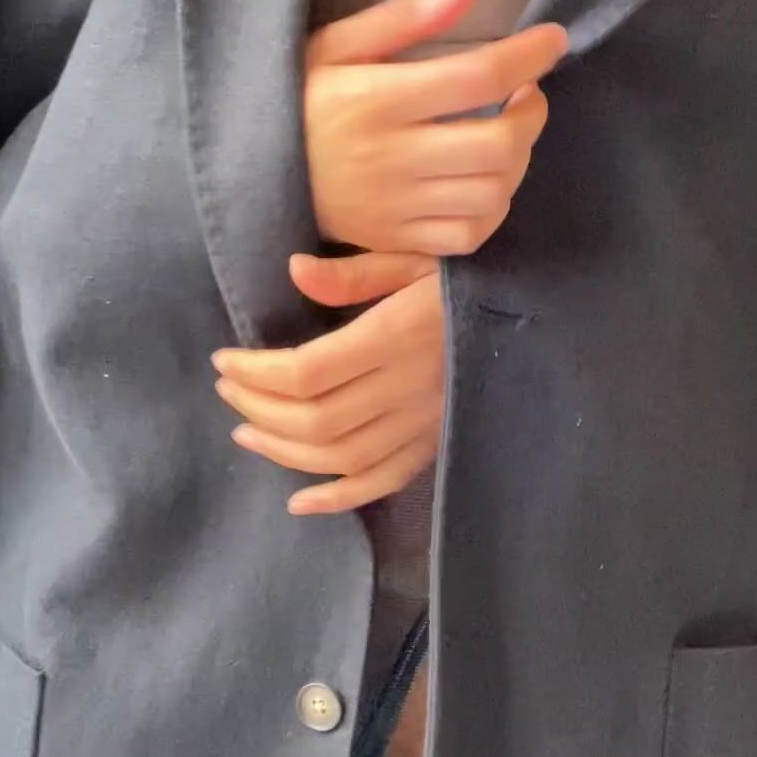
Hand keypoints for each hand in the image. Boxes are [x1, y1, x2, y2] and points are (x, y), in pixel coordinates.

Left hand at [211, 249, 444, 513]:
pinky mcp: (435, 443)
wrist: (532, 315)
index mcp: (398, 334)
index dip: (257, 372)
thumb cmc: (465, 279)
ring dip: (284, 452)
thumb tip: (295, 271)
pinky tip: (299, 501)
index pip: (309, 371)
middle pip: (317, 419)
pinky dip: (338, 498)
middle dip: (259, 408)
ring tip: (246, 431)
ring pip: (342, 456)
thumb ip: (355, 272)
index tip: (224, 360)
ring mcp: (424, 422)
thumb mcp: (416, 256)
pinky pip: (383, 481)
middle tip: (228, 390)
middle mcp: (409, 386)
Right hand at [303, 0, 568, 256]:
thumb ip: (404, 18)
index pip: (476, 77)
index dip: (528, 57)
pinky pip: (468, 235)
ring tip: (508, 133)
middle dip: (531, 114)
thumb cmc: (298, 100)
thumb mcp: (336, 46)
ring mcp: (395, 207)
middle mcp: (390, 158)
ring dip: (518, 161)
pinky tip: (486, 180)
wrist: (247, 176)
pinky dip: (493, 208)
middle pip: (498, 144)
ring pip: (492, 193)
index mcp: (375, 100)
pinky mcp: (395, 241)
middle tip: (527, 93)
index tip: (553, 41)